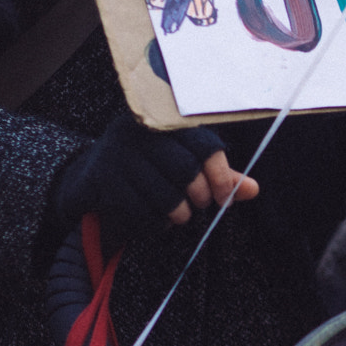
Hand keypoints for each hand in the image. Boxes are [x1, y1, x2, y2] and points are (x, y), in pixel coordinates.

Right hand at [51, 110, 257, 243]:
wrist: (91, 176)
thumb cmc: (148, 170)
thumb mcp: (184, 168)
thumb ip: (218, 177)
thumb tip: (254, 190)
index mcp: (166, 121)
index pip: (205, 145)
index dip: (222, 175)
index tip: (225, 199)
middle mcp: (140, 129)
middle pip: (185, 170)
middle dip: (199, 196)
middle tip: (197, 206)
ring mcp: (117, 151)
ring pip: (164, 194)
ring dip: (178, 214)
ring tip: (178, 215)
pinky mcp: (101, 176)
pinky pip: (141, 210)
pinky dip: (155, 223)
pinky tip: (156, 219)